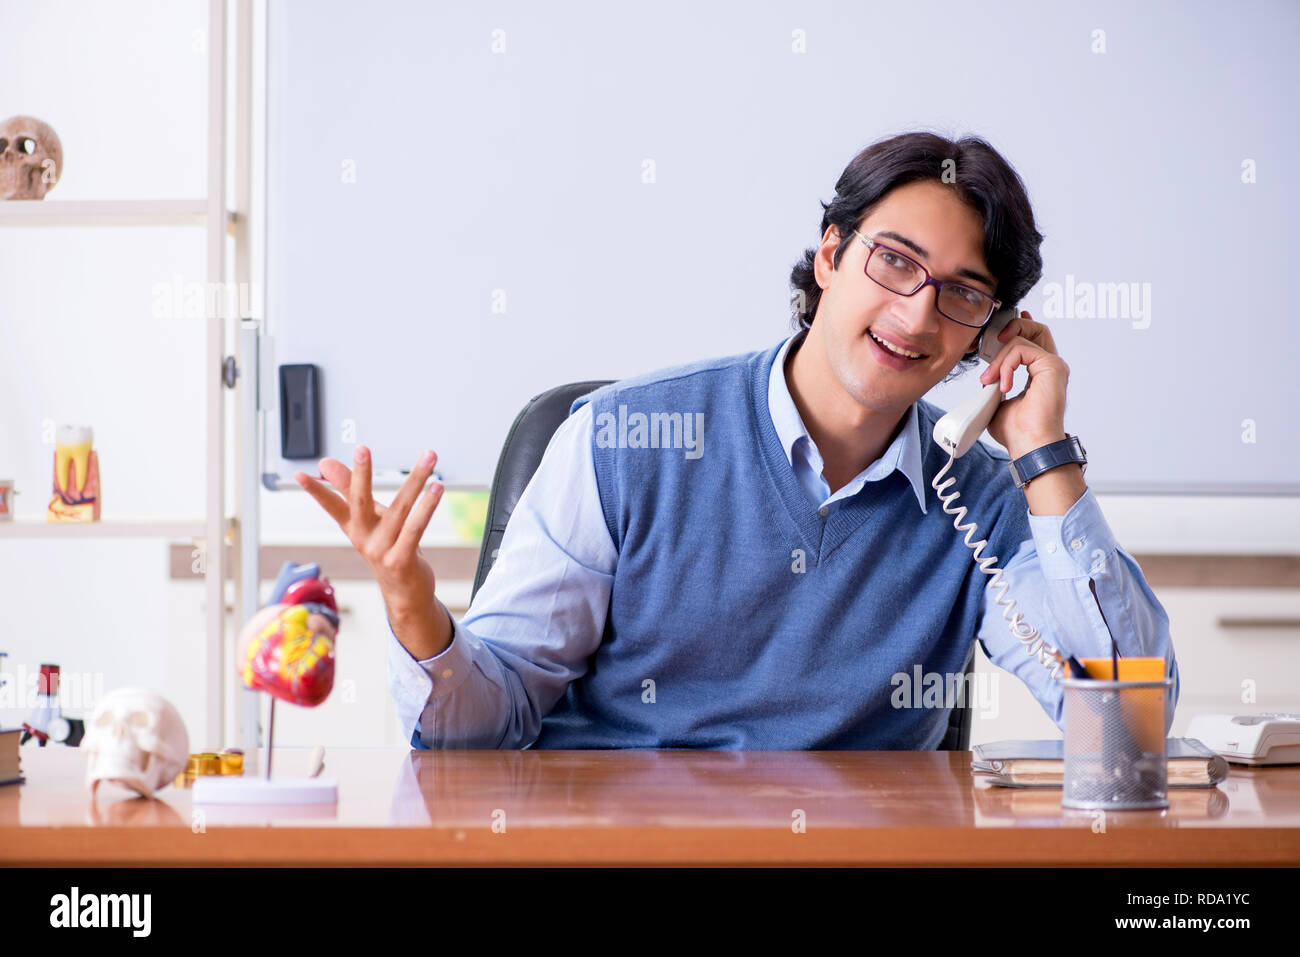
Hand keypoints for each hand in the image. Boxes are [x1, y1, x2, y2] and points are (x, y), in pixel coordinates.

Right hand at [293, 446, 444, 622]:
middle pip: (360, 502)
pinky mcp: (402, 559)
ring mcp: (382, 550)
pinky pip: (416, 528)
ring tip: (428, 458)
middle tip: (361, 450)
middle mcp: (364, 539)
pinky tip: (437, 487)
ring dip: (415, 480)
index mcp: (353, 528)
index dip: (316, 491)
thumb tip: (325, 464)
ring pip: (399, 509)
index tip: (300, 474)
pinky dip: (427, 506)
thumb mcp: (368, 520)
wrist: (405, 594)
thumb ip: (349, 490)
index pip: (331, 505)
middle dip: (360, 475)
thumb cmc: (388, 551)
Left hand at [978, 310, 1069, 457]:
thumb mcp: (997, 403)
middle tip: (992, 343)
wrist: (1030, 445)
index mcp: (1041, 374)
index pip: (1034, 340)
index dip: (1019, 328)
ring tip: (990, 381)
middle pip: (1036, 329)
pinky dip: (1005, 365)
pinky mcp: (1051, 366)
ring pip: (1021, 340)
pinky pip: (1021, 350)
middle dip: (1011, 329)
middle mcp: (1050, 367)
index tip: (1000, 331)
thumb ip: (995, 386)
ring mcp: (1053, 365)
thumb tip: (986, 379)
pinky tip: (1002, 386)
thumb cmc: (1018, 432)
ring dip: (998, 359)